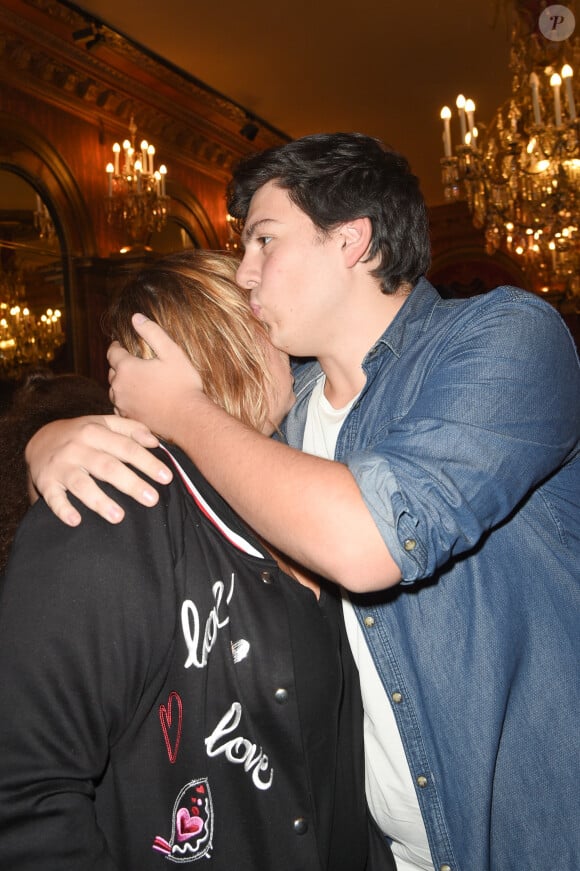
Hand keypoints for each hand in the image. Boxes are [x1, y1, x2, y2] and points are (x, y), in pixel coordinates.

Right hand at [26, 415, 172, 526]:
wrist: (40, 440)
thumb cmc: (82, 434)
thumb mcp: (103, 423)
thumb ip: (131, 429)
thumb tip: (154, 442)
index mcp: (96, 432)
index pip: (126, 447)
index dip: (147, 462)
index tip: (166, 477)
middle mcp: (78, 448)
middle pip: (107, 467)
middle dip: (131, 483)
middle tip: (152, 499)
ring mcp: (61, 466)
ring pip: (82, 484)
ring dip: (99, 501)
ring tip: (119, 517)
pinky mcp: (46, 482)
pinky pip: (54, 497)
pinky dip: (63, 509)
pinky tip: (75, 521)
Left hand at [108, 314, 203, 440]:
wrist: (188, 419)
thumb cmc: (183, 385)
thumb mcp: (172, 352)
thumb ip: (152, 332)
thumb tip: (135, 317)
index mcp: (127, 367)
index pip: (112, 352)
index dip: (116, 346)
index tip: (120, 344)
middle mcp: (119, 386)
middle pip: (112, 371)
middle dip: (120, 365)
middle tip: (132, 363)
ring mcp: (122, 404)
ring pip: (115, 390)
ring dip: (122, 384)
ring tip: (135, 382)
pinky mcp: (128, 417)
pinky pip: (120, 406)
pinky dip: (126, 400)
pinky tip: (138, 399)